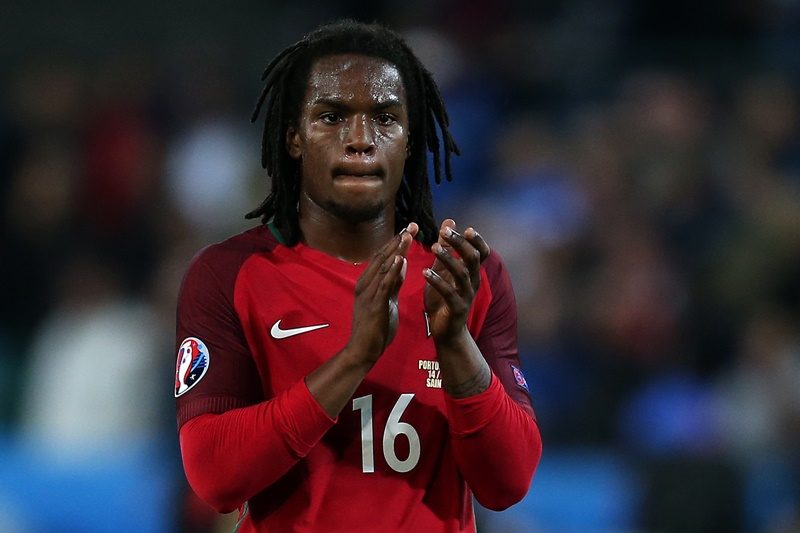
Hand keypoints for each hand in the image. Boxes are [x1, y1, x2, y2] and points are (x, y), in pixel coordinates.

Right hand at [347, 223, 417, 363]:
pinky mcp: (374, 305)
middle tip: (412, 225)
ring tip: (408, 235)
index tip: (409, 228)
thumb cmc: (375, 327)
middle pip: (383, 257)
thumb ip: (394, 282)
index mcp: (367, 282)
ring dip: (396, 250)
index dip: (396, 242)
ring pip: (383, 267)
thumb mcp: (387, 300)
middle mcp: (365, 284)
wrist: (362, 350)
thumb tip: (401, 263)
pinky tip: (400, 259)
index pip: (383, 257)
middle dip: (398, 240)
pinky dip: (392, 270)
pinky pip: (384, 284)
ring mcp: (368, 294)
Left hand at [423, 219, 489, 343]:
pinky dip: (437, 281)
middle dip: (460, 243)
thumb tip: (448, 222)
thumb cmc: (444, 300)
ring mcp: (466, 296)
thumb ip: (446, 249)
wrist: (446, 332)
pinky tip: (425, 272)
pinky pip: (449, 293)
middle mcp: (473, 282)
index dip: (477, 240)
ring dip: (448, 259)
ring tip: (434, 248)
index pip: (482, 253)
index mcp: (471, 273)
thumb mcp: (444, 271)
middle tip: (445, 231)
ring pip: (462, 274)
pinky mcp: (456, 309)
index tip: (467, 228)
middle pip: (473, 258)